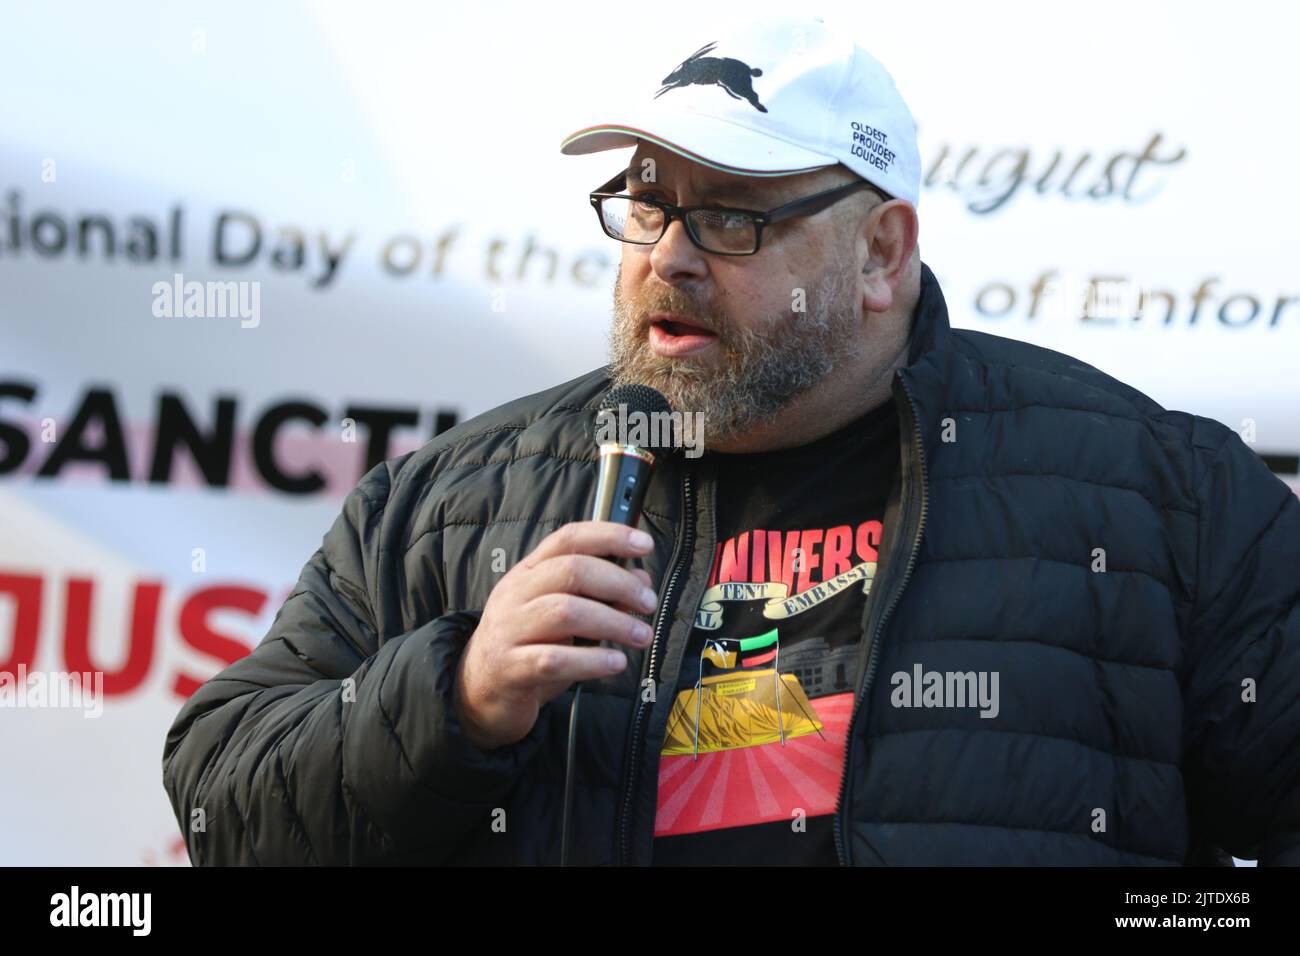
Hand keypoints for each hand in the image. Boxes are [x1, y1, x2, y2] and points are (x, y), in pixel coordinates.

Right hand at [453, 521, 658, 749]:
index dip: (609, 536)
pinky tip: (615, 663)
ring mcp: (509, 630)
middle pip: (571, 571)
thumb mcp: (564, 614)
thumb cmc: (528, 646)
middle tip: (647, 603)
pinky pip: (554, 659)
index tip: (644, 544)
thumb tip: (640, 579)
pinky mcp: (511, 668)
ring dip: (613, 622)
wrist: (479, 690)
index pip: (568, 539)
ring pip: (565, 612)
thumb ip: (600, 594)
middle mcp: (516, 594)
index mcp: (529, 573)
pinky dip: (592, 661)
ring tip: (640, 635)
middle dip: (619, 583)